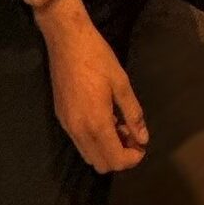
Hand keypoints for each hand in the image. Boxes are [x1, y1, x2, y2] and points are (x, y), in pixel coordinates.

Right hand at [40, 1, 148, 174]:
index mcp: (96, 123)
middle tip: (131, 135)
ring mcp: (67, 125)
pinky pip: (79, 141)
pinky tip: (102, 117)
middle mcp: (78, 130)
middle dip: (119, 156)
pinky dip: (93, 140)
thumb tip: (142, 139)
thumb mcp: (121, 84)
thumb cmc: (97, 58)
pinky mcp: (60, 117)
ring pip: (88, 155)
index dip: (133, 158)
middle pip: (101, 164)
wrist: (66, 40)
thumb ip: (133, 115)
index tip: (141, 145)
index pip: (116, 160)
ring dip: (106, 149)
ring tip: (118, 126)